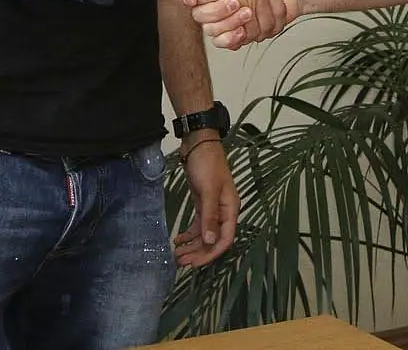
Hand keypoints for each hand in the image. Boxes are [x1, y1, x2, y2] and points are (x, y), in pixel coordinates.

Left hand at [172, 135, 237, 266]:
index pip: (225, 239)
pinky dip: (188, 234)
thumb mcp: (208, 190)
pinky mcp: (202, 204)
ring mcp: (212, 208)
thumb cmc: (207, 165)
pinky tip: (178, 240)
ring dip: (192, 245)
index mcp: (230, 209)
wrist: (198, 144)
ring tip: (176, 256)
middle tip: (181, 263)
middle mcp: (223, 212)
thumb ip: (210, 216)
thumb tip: (211, 241)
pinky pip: (197, 225)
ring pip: (204, 234)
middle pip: (213, 240)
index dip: (211, 254)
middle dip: (198, 252)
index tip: (195, 263)